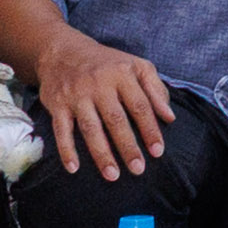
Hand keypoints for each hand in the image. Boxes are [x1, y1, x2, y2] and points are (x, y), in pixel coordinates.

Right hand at [33, 28, 176, 177]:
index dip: (150, 129)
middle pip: (116, 119)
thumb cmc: (107, 63)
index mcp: (123, 74)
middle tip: (138, 169)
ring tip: (113, 175)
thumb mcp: (136, 66)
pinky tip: (74, 168)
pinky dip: (66, 150)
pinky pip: (62, 130)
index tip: (158, 152)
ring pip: (91, 127)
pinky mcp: (57, 104)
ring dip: (101, 153)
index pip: (140, 105)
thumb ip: (156, 89)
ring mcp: (77, 94)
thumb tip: (170, 117)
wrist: (63, 52)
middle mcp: (99, 84)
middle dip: (128, 146)